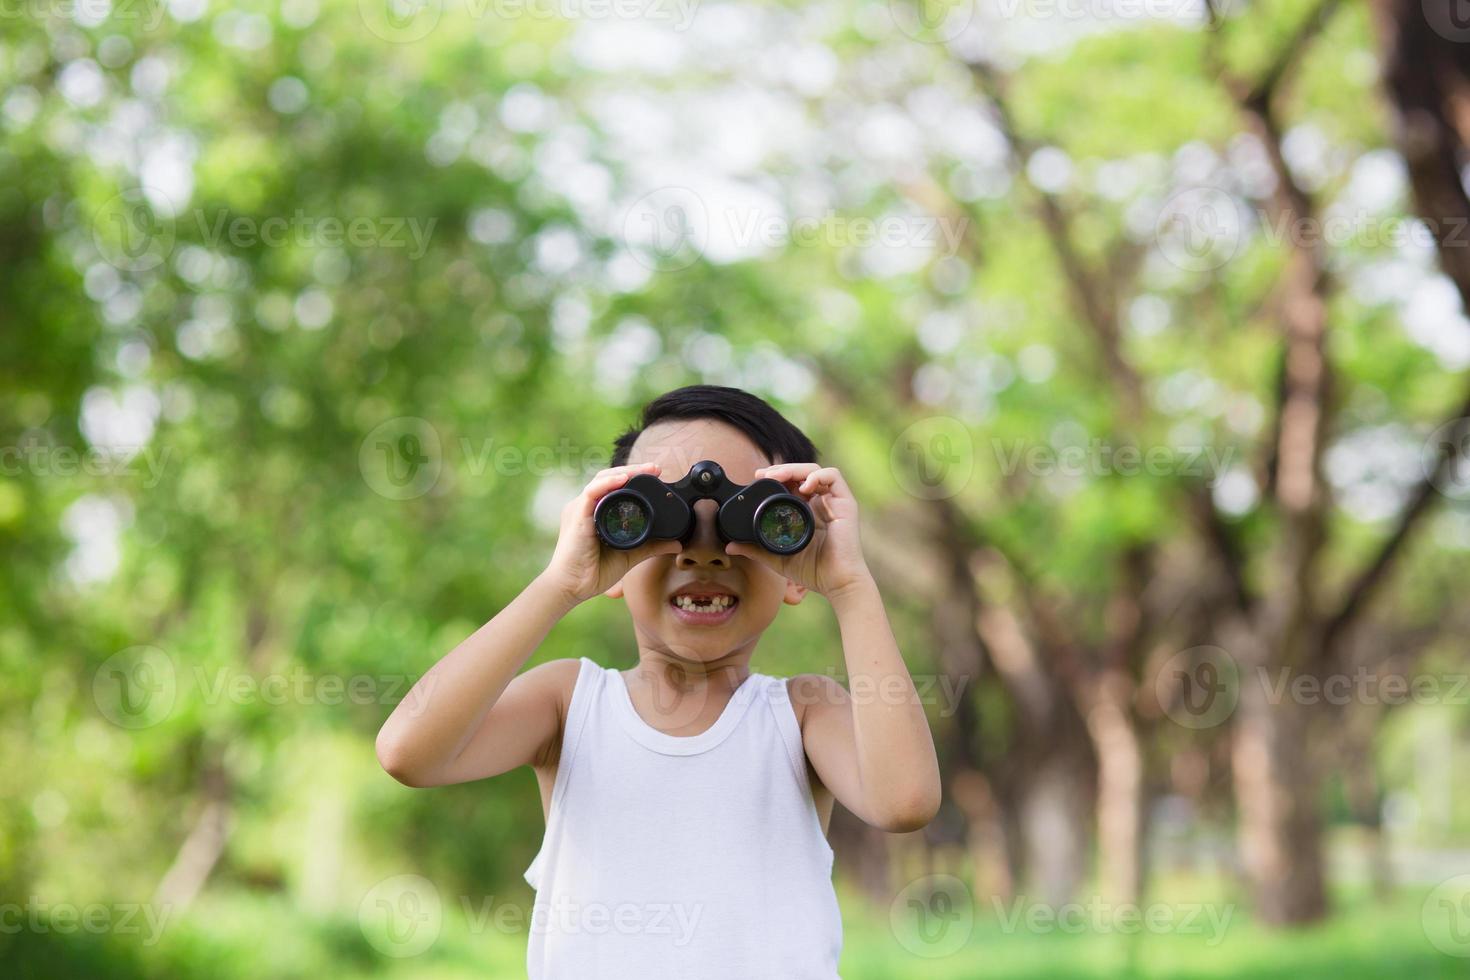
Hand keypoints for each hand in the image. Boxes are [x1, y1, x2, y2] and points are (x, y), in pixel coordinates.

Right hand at [541, 463, 682, 604]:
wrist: (571, 588)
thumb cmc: (593, 572)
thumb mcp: (630, 555)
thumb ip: (651, 546)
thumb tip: (677, 544)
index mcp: (595, 511)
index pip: (614, 485)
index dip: (634, 476)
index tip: (657, 473)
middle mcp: (586, 506)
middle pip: (609, 477)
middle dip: (633, 469)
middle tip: (655, 468)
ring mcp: (580, 510)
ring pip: (601, 480)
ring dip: (624, 472)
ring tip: (645, 470)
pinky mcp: (577, 518)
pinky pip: (591, 494)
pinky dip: (607, 484)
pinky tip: (623, 480)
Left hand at [723, 463, 872, 598]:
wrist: (836, 583)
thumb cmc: (813, 571)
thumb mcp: (777, 557)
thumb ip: (755, 550)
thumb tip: (729, 546)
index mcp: (806, 511)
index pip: (791, 483)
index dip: (775, 477)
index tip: (757, 478)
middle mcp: (820, 503)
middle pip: (801, 473)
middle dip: (781, 469)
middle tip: (762, 474)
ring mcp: (833, 502)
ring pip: (815, 470)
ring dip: (795, 468)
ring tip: (777, 476)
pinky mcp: (846, 503)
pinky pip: (834, 477)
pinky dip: (817, 476)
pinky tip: (804, 487)